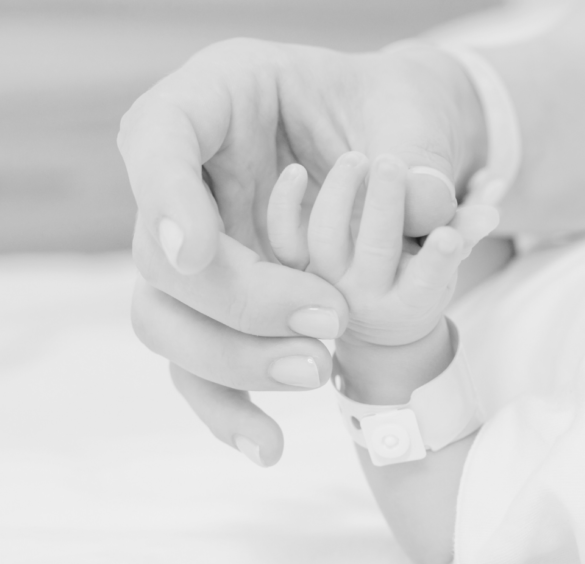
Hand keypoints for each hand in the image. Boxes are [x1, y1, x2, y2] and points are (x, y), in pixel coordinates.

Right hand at [118, 39, 485, 465]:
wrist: (391, 147)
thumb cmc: (394, 109)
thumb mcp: (411, 107)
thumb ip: (417, 155)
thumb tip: (426, 209)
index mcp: (219, 95)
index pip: (158, 135)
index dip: (164, 199)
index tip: (197, 254)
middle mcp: (190, 177)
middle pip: (159, 254)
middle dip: (238, 300)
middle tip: (328, 318)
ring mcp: (196, 246)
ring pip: (166, 321)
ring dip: (231, 361)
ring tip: (317, 373)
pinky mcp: (218, 305)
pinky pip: (197, 364)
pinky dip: (225, 408)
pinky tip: (266, 445)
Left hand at [267, 152, 498, 348]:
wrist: (375, 320)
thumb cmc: (421, 275)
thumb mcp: (451, 255)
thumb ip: (470, 222)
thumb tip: (492, 188)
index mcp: (411, 300)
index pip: (427, 281)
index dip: (439, 260)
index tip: (450, 234)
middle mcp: (365, 297)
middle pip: (375, 252)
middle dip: (384, 207)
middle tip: (391, 164)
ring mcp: (327, 282)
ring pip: (325, 241)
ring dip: (339, 195)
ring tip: (357, 158)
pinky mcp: (297, 265)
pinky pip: (283, 239)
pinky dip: (284, 206)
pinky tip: (296, 170)